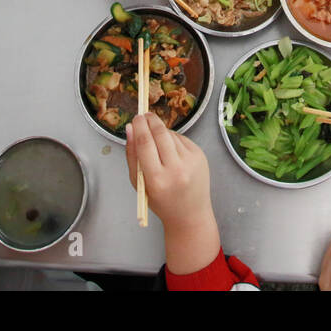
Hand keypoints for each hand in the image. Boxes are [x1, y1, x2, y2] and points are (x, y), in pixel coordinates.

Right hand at [124, 113, 213, 231]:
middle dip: (151, 120)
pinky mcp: (200, 156)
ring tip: (157, 143)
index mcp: (157, 179)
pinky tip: (170, 151)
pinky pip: (182, 139)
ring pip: (171, 135)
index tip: (136, 118)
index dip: (139, 126)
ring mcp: (191, 162)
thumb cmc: (161, 201)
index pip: (145, 143)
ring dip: (161, 132)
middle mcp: (176, 169)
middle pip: (160, 133)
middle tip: (144, 115)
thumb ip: (132, 155)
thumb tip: (130, 128)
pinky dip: (173, 140)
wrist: (190, 214)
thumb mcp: (139, 183)